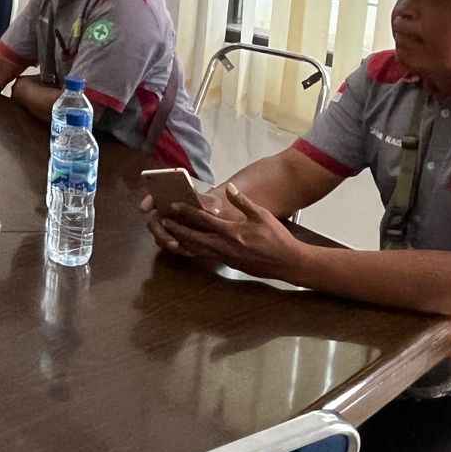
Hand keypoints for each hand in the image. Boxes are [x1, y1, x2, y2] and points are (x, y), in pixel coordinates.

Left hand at [156, 184, 304, 279]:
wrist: (288, 263)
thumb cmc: (276, 237)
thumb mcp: (262, 215)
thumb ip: (243, 202)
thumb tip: (229, 188)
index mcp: (232, 232)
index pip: (204, 220)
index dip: (186, 211)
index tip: (173, 205)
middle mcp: (225, 246)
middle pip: (194, 237)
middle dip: (177, 229)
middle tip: (162, 222)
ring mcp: (226, 257)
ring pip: (197, 249)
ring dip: (182, 241)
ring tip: (168, 234)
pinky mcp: (229, 263)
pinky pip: (205, 256)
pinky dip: (193, 250)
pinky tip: (187, 246)